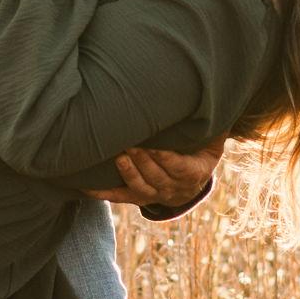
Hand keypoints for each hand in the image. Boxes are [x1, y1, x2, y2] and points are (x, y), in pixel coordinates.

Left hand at [93, 137, 224, 209]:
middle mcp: (174, 189)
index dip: (166, 158)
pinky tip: (84, 185)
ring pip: (140, 187)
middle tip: (130, 144)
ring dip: (129, 173)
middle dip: (143, 160)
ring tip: (118, 157)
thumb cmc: (200, 151)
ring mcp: (155, 196)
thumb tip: (215, 100)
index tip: (154, 145)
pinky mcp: (137, 198)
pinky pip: (119, 197)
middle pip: (157, 176)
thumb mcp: (212, 140)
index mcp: (194, 173)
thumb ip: (212, 125)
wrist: (192, 182)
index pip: (180, 168)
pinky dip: (101, 192)